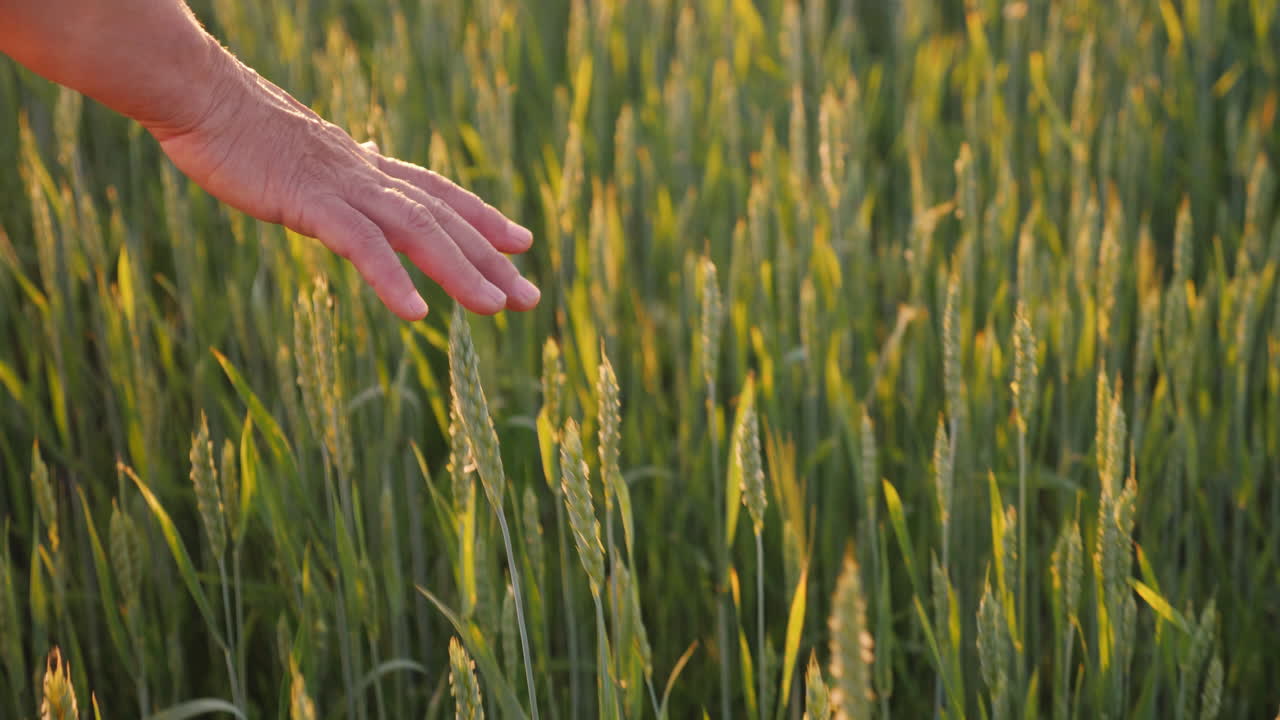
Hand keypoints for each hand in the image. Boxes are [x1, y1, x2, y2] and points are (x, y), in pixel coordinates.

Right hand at [152, 56, 538, 319]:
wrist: (200, 96)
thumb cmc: (241, 126)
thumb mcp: (303, 152)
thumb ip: (339, 165)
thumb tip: (362, 156)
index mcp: (367, 166)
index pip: (439, 194)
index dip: (483, 218)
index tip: (521, 242)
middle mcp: (368, 174)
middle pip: (444, 219)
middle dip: (491, 259)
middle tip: (531, 297)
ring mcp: (343, 187)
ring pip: (419, 231)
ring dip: (461, 271)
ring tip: (497, 308)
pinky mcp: (309, 201)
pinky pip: (361, 245)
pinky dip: (392, 280)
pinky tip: (416, 313)